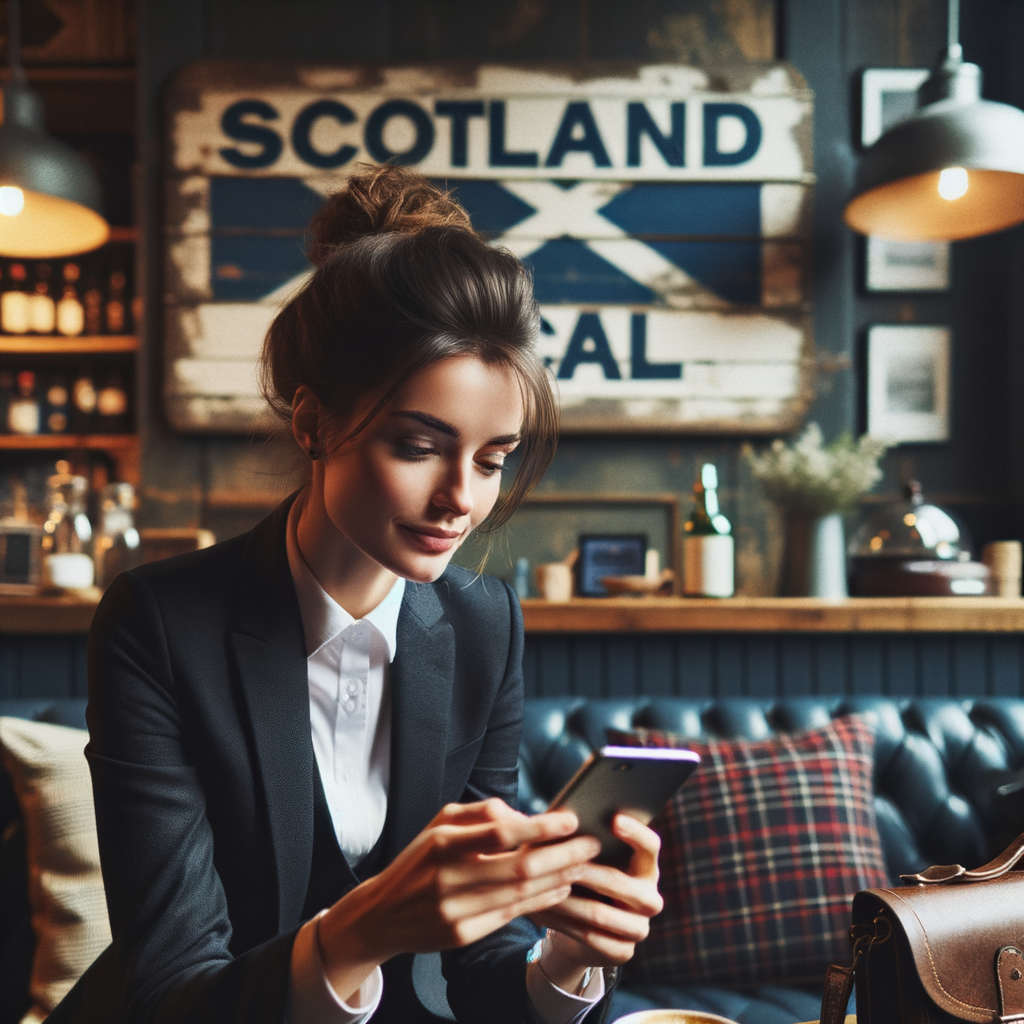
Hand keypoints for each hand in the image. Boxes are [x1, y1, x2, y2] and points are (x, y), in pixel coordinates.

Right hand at [317, 798, 601, 1000]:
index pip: (500, 833)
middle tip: (590, 843)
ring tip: (583, 864)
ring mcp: (455, 911)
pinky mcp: (462, 936)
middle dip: (562, 855)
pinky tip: (560, 887)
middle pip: (519, 868)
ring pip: (520, 895)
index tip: (570, 818)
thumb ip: (481, 814)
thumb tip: (524, 816)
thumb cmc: (420, 860)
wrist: (384, 913)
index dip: (540, 827)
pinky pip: (511, 915)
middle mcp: (448, 878)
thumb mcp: (440, 824)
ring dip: (558, 878)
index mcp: (442, 843)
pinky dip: (541, 901)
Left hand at [528, 813, 663, 990]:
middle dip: (586, 870)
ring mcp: (639, 928)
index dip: (635, 832)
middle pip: (621, 882)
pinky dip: (561, 922)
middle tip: (559, 860)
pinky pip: (589, 936)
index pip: (650, 845)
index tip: (612, 818)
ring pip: (600, 912)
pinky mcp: (622, 952)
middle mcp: (649, 898)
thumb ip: (580, 839)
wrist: (578, 930)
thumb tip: (559, 815)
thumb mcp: (584, 858)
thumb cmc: (580, 880)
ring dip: (566, 899)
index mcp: (645, 867)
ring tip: (541, 886)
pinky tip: (540, 910)